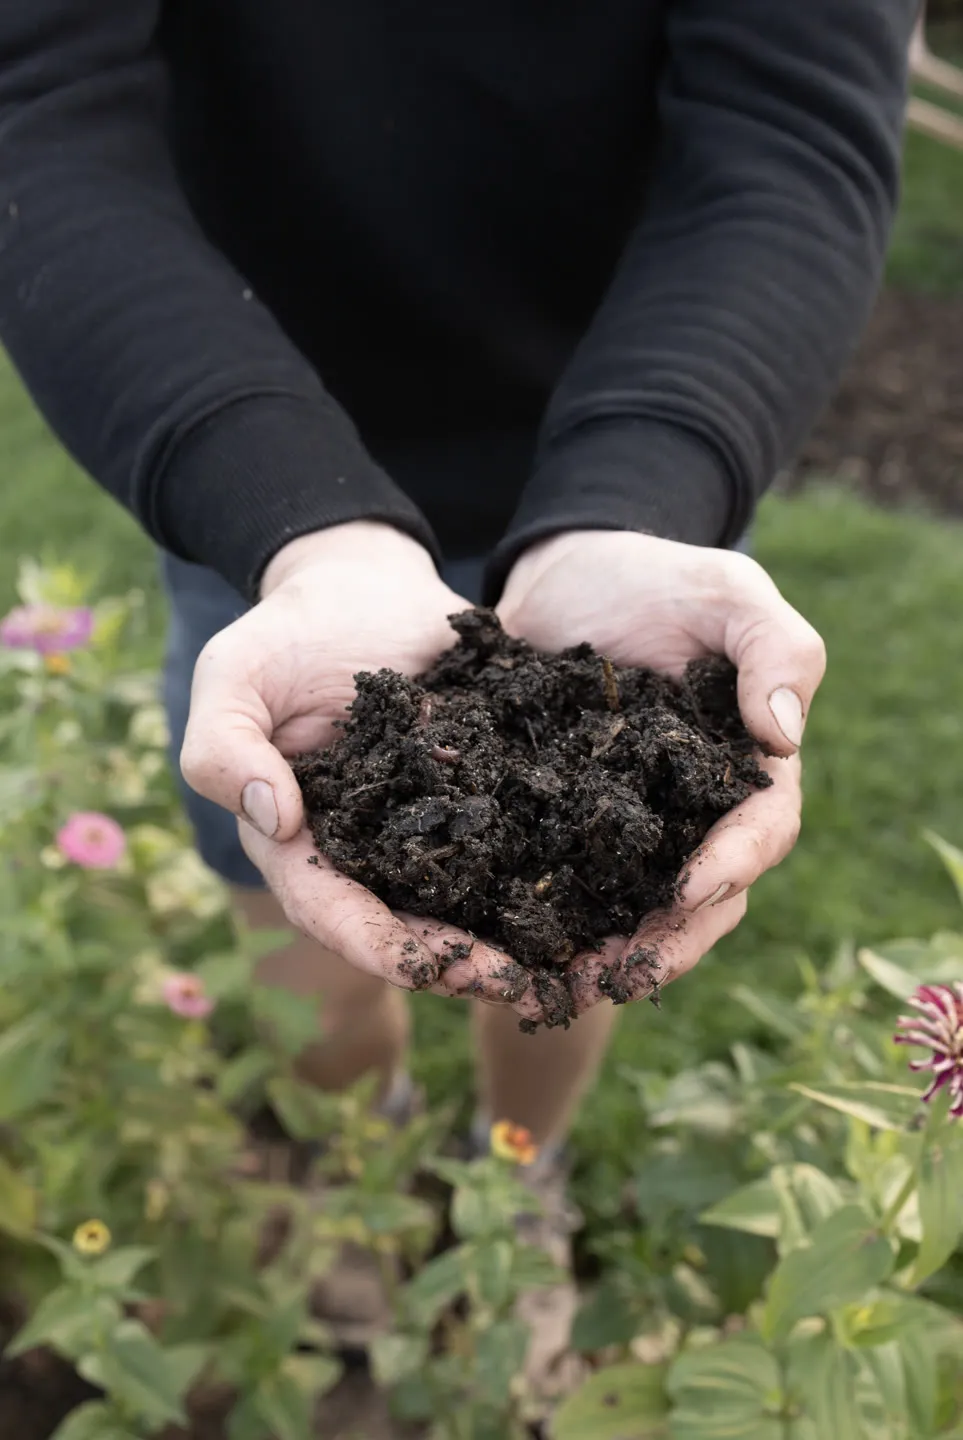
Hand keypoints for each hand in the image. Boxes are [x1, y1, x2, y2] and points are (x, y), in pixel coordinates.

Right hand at [179, 522, 542, 1018]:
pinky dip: (545, 872)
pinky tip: (596, 893)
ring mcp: (427, 828)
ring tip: (563, 964)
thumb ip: (226, 747)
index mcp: (300, 842)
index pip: (331, 910)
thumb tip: (274, 817)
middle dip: (458, 964)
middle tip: (519, 986)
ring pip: (465, 900)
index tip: (428, 968)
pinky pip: (509, 841)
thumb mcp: (233, 676)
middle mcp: (367, 852)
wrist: (362, 584)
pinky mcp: (479, 796)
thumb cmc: (284, 632)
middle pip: (406, 926)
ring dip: (510, 937)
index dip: (377, 946)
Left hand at [497, 529, 825, 1014]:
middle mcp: (696, 810)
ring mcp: (633, 825)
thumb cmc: (652, 575)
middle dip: (669, 941)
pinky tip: (520, 951)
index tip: (690, 886)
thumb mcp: (724, 591)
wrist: (560, 572)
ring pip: (640, 908)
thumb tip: (779, 739)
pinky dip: (555, 923)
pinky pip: (572, 885)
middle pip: (706, 896)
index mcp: (745, 765)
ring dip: (613, 954)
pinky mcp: (569, 824)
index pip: (761, 829)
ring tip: (565, 986)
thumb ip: (773, 649)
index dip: (734, 863)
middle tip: (619, 974)